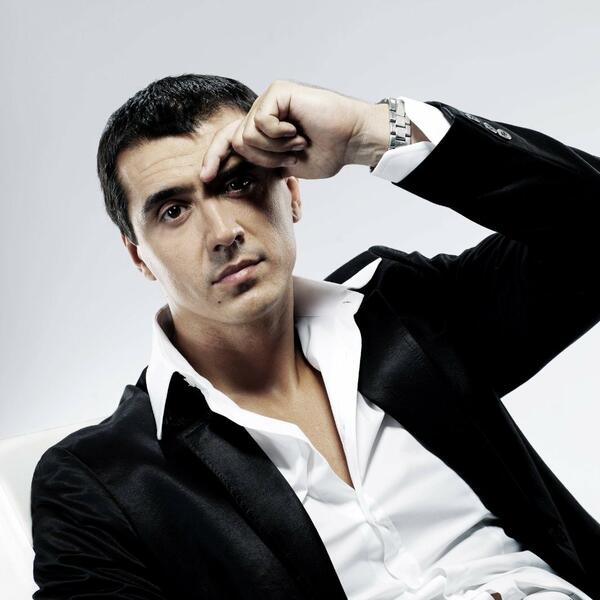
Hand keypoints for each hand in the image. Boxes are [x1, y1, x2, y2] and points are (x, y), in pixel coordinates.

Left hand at [199, 79, 389, 181]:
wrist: (351, 139)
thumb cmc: (327, 152)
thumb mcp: (287, 165)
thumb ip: (263, 165)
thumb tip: (237, 172)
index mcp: (263, 129)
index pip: (229, 141)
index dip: (215, 158)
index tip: (206, 178)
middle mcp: (262, 112)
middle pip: (236, 141)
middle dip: (263, 159)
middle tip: (289, 158)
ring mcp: (269, 100)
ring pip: (248, 136)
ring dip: (275, 149)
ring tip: (298, 143)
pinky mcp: (277, 92)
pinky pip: (261, 122)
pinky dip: (279, 135)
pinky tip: (297, 132)